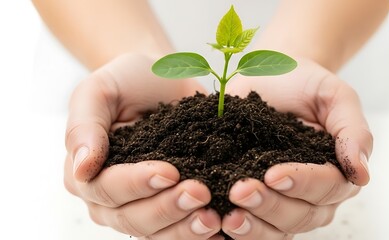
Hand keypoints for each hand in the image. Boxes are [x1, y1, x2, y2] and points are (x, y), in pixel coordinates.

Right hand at [64, 54, 221, 238]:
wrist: (160, 80)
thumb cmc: (126, 82)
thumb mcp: (98, 92)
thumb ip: (84, 127)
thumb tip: (81, 168)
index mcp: (86, 173)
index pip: (107, 189)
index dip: (137, 184)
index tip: (169, 172)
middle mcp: (110, 198)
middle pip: (133, 218)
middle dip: (167, 208)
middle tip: (200, 193)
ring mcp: (140, 205)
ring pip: (157, 231)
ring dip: (185, 228)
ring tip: (213, 218)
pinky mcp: (169, 206)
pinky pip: (179, 228)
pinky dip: (197, 231)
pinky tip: (220, 227)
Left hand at [222, 57, 371, 238]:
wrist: (270, 79)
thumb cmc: (304, 84)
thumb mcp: (333, 96)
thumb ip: (353, 131)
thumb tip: (362, 174)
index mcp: (337, 171)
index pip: (327, 188)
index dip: (301, 184)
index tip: (273, 174)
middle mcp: (313, 195)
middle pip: (300, 216)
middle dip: (270, 206)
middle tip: (241, 190)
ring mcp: (284, 202)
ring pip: (276, 229)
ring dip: (253, 226)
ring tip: (229, 215)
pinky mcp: (256, 203)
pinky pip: (252, 228)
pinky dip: (237, 230)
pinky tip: (219, 223)